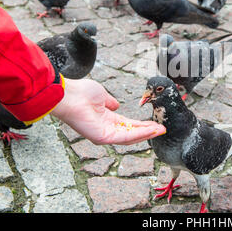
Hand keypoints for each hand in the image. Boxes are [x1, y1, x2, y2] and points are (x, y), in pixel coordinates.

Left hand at [51, 78, 165, 144]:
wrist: (69, 94)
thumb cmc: (81, 92)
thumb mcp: (102, 96)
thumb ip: (110, 102)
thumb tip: (116, 105)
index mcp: (107, 119)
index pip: (128, 125)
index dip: (142, 125)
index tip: (155, 123)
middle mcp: (106, 129)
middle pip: (132, 133)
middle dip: (148, 131)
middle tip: (162, 129)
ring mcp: (104, 134)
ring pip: (130, 137)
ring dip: (146, 134)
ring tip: (160, 130)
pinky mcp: (102, 137)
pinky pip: (124, 137)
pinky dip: (138, 134)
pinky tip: (150, 130)